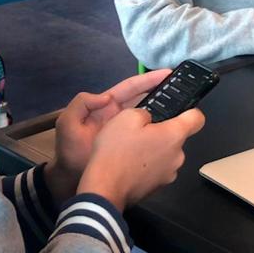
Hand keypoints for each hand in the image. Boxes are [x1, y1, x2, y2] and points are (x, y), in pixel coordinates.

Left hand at [47, 69, 171, 199]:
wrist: (70, 178)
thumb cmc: (69, 150)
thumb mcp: (68, 122)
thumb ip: (82, 103)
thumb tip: (106, 97)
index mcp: (107, 106)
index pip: (131, 88)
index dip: (148, 80)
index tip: (167, 74)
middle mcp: (120, 116)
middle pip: (144, 100)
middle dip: (162, 92)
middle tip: (182, 89)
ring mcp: (127, 133)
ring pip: (149, 119)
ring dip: (164, 112)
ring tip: (184, 109)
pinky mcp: (132, 148)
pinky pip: (148, 138)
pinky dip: (160, 135)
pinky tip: (174, 136)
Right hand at [76, 106, 204, 210]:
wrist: (104, 187)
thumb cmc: (117, 152)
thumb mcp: (127, 116)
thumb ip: (145, 112)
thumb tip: (149, 118)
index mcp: (174, 136)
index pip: (197, 118)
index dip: (189, 111)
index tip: (180, 111)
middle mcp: (177, 156)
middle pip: (176, 137)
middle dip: (160, 133)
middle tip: (138, 132)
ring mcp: (169, 174)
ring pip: (165, 154)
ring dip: (153, 150)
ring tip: (131, 150)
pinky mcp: (158, 186)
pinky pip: (157, 169)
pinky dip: (146, 165)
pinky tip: (129, 164)